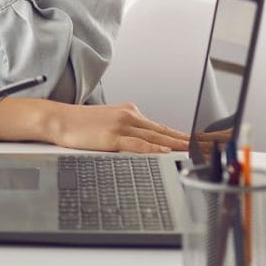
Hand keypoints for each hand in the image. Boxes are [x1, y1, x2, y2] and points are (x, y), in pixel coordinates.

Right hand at [44, 101, 189, 153]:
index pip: (161, 127)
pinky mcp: (112, 137)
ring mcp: (121, 126)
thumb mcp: (107, 122)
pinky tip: (164, 152)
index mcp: (129, 112)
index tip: (198, 143)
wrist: (58, 119)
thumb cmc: (79, 124)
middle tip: (207, 147)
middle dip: (187, 141)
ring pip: (156, 137)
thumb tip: (141, 142)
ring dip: (177, 146)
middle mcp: (129, 116)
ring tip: (195, 153)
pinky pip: (137, 144)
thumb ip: (126, 130)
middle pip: (164, 131)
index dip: (182, 136)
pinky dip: (153, 148)